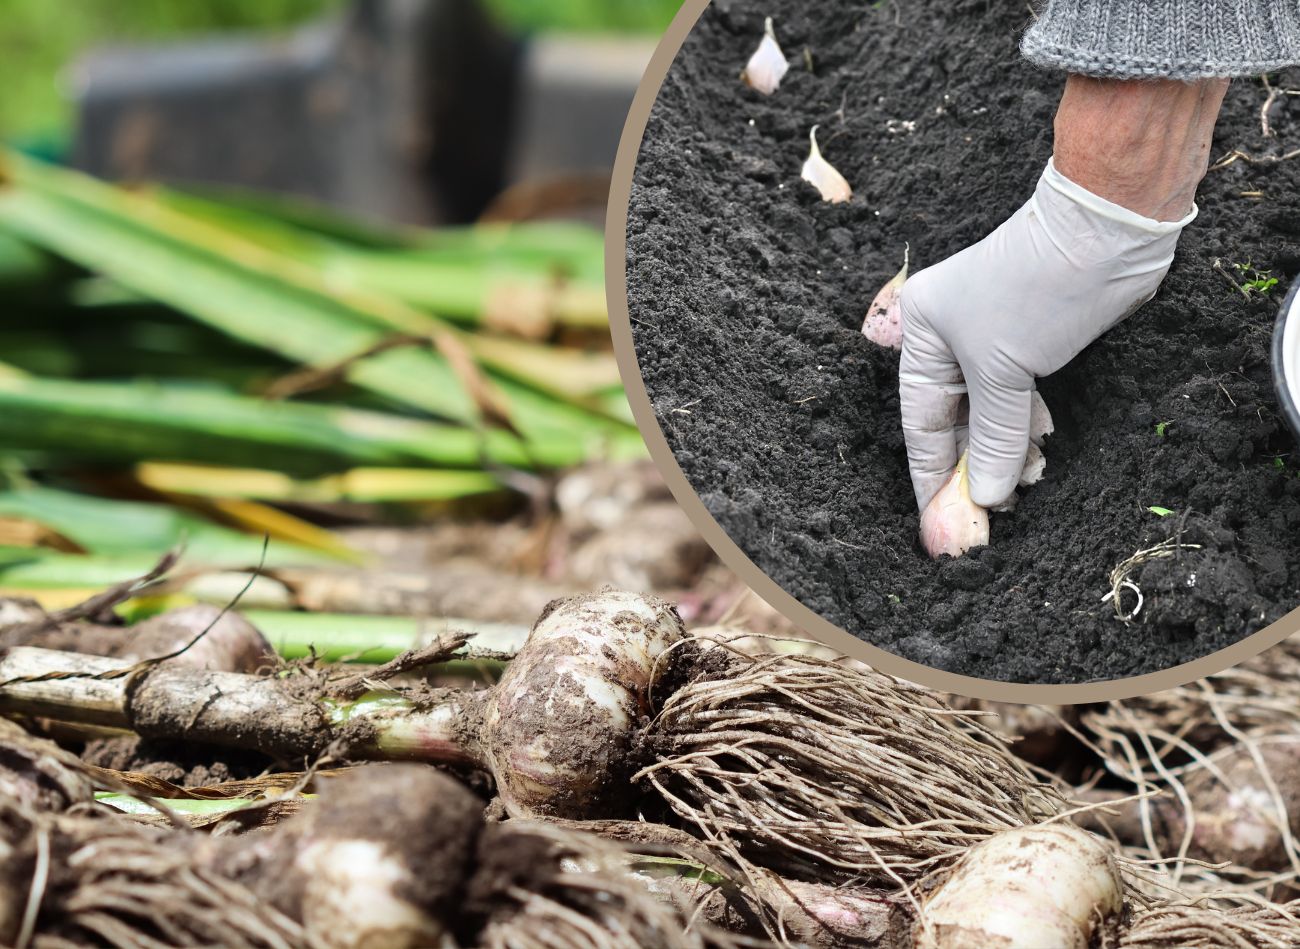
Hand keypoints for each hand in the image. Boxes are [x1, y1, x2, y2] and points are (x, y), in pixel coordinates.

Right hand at [898, 158, 1191, 509]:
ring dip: (1005, 451)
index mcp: (923, 331)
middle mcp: (950, 335)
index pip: (920, 419)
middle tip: (989, 515)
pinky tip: (1037, 453)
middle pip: (954, 420)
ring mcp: (992, 338)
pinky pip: (1019, 402)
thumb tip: (986, 496)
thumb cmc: (1039, 288)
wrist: (1110, 229)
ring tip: (1024, 483)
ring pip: (989, 413)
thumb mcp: (1005, 370)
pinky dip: (1026, 429)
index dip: (930, 473)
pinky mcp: (1031, 342)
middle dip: (973, 466)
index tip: (939, 519)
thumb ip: (994, 437)